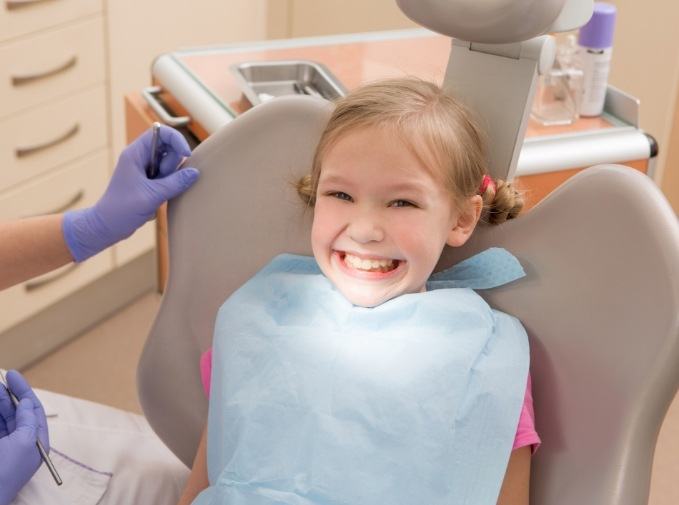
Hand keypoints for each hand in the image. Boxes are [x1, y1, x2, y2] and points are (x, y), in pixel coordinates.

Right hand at [0, 371, 48, 504]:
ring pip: (1, 418)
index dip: (24, 391)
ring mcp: (4, 446)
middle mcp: (20, 443)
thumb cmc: (7, 471)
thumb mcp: (25, 442)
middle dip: (6, 395)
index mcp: (36, 442)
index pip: (33, 410)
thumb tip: (27, 402)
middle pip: (15, 412)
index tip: (13, 375)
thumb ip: (28, 420)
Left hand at [63, 126, 199, 261]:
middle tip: (162, 181)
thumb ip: (175, 183)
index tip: (186, 155)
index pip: (161, 133)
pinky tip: (158, 197)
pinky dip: (169, 186)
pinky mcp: (149, 182)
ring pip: (170, 164)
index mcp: (135, 154)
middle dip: (172, 165)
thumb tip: (195, 173)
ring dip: (171, 178)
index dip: (176, 140)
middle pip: (169, 148)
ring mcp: (145, 170)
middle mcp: (140, 158)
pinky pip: (168, 177)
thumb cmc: (121, 209)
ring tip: (158, 193)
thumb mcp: (151, 196)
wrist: (107, 226)